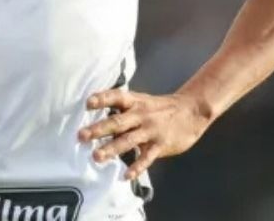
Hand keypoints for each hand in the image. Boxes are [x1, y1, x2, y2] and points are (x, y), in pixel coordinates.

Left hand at [77, 90, 210, 178]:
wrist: (192, 111)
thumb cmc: (160, 108)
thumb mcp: (142, 101)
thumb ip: (123, 110)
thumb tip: (97, 116)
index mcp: (135, 102)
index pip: (116, 97)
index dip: (102, 99)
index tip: (87, 103)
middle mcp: (141, 115)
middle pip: (118, 122)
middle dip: (99, 129)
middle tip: (81, 136)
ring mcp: (151, 130)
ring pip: (128, 140)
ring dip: (112, 148)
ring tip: (96, 156)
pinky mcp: (160, 145)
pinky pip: (147, 158)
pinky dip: (137, 167)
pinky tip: (126, 175)